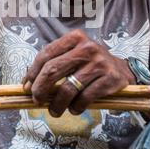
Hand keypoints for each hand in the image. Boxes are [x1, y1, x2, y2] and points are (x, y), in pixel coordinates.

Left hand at [22, 29, 136, 116]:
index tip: (27, 87)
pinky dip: (75, 107)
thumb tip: (29, 84)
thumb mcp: (74, 55)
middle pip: (53, 70)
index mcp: (75, 38)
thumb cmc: (91, 64)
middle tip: (37, 100)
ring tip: (55, 110)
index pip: (46, 54)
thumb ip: (54, 64)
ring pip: (68, 88)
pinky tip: (74, 109)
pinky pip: (84, 98)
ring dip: (57, 104)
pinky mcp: (109, 79)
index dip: (33, 72)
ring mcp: (99, 63)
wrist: (122, 70)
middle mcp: (87, 47)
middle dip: (40, 89)